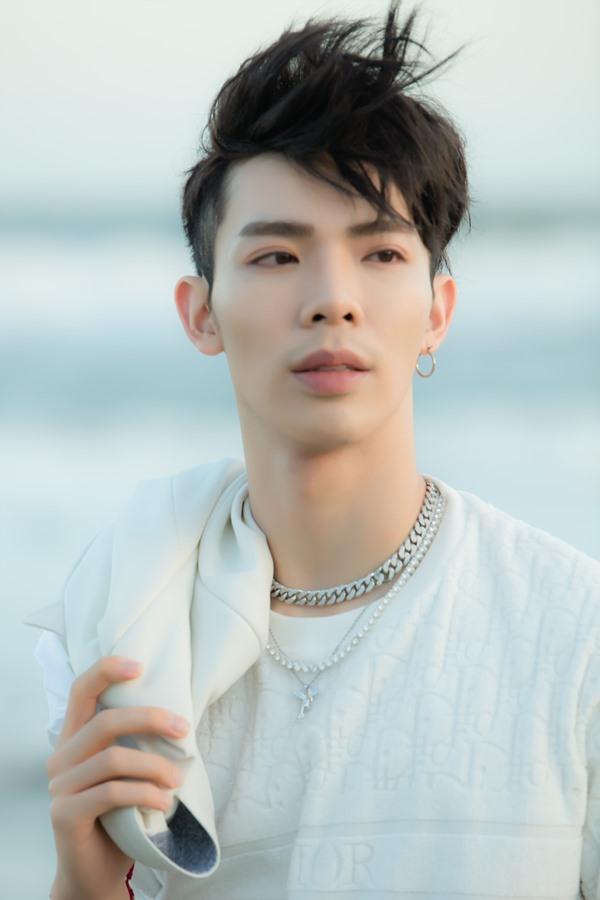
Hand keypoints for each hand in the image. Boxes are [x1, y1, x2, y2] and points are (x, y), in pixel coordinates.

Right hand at [46, 655, 188, 898]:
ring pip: (113, 759)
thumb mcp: (128, 771)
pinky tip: (164, 803)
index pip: (81, 691)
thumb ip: (135, 742)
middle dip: (150, 719)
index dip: (106, 671)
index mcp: (74, 739)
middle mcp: (61, 758)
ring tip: (176, 780)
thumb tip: (179, 715)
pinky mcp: (65, 815)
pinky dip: (145, 794)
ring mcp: (59, 788)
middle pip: (105, 721)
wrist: (97, 871)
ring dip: (155, 767)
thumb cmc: (119, 814)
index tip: (140, 666)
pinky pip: (112, 793)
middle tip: (184, 730)